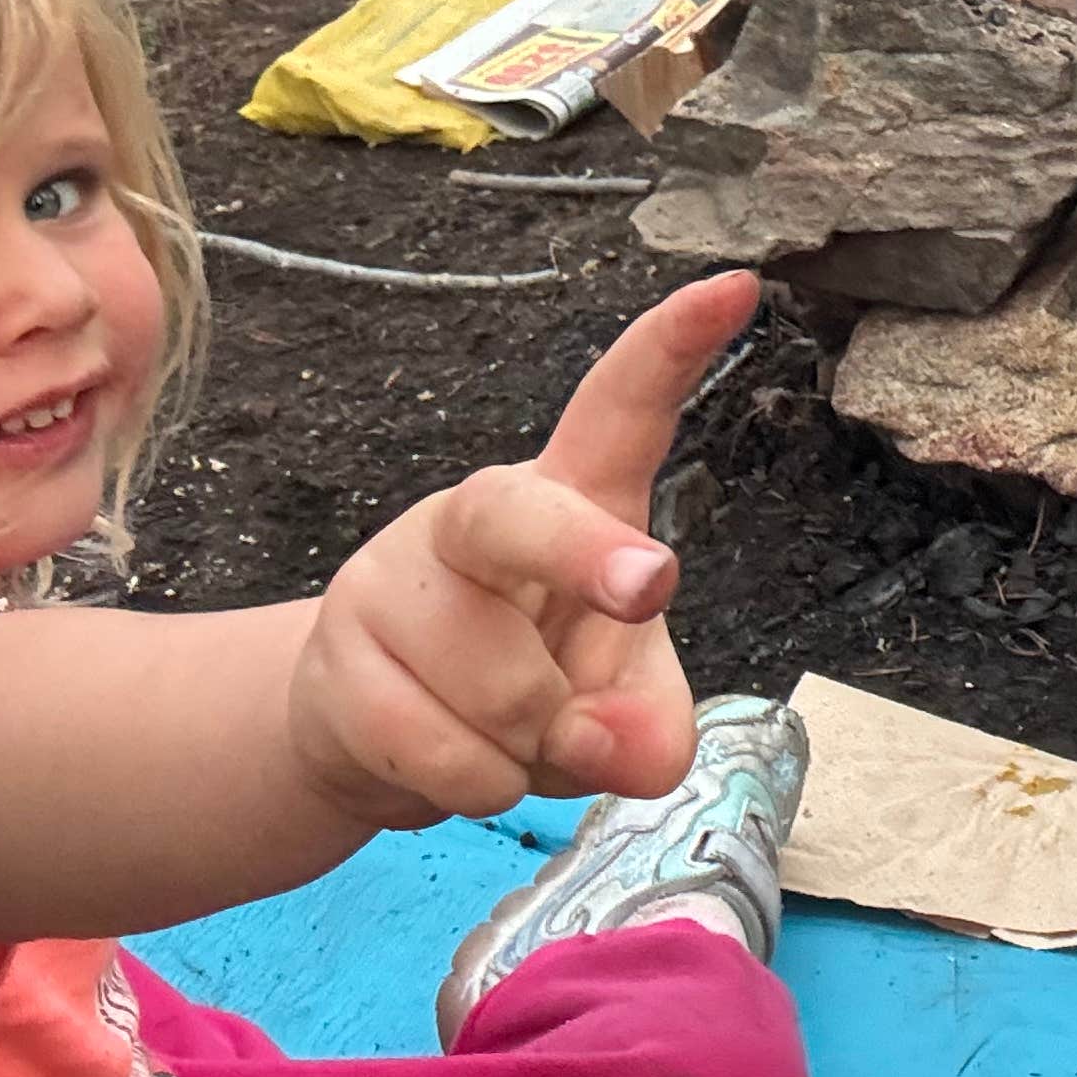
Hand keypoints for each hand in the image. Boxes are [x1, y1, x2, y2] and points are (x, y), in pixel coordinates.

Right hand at [287, 268, 759, 826]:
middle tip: (648, 586)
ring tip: (514, 739)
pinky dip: (479, 787)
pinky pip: (441, 753)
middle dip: (585, 554)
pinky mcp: (337, 653)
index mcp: (565, 498)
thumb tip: (623, 749)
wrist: (376, 738)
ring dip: (534, 751)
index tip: (739, 288)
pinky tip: (462, 762)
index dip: (675, 350)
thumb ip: (648, 726)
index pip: (618, 411)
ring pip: (502, 688)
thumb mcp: (615, 706)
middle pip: (522, 518)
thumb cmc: (527, 689)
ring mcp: (392, 577)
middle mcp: (474, 517)